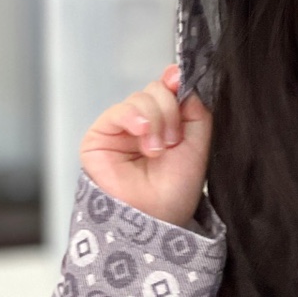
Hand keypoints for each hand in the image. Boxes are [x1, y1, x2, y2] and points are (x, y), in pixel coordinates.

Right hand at [79, 66, 210, 228]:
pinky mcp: (100, 135)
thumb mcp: (198, 144)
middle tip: (172, 141)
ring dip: (155, 121)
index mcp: (167, 124)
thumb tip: (182, 78)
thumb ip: (195, 109)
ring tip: (157, 150)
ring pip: (139, 98)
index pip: (169, 89)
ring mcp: (122, 129)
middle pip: (156, 90)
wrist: (156, 218)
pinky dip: (135, 118)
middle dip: (169, 111)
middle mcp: (144, 124)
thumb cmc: (175, 191)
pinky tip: (143, 139)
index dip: (175, 82)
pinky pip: (119, 110)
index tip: (181, 82)